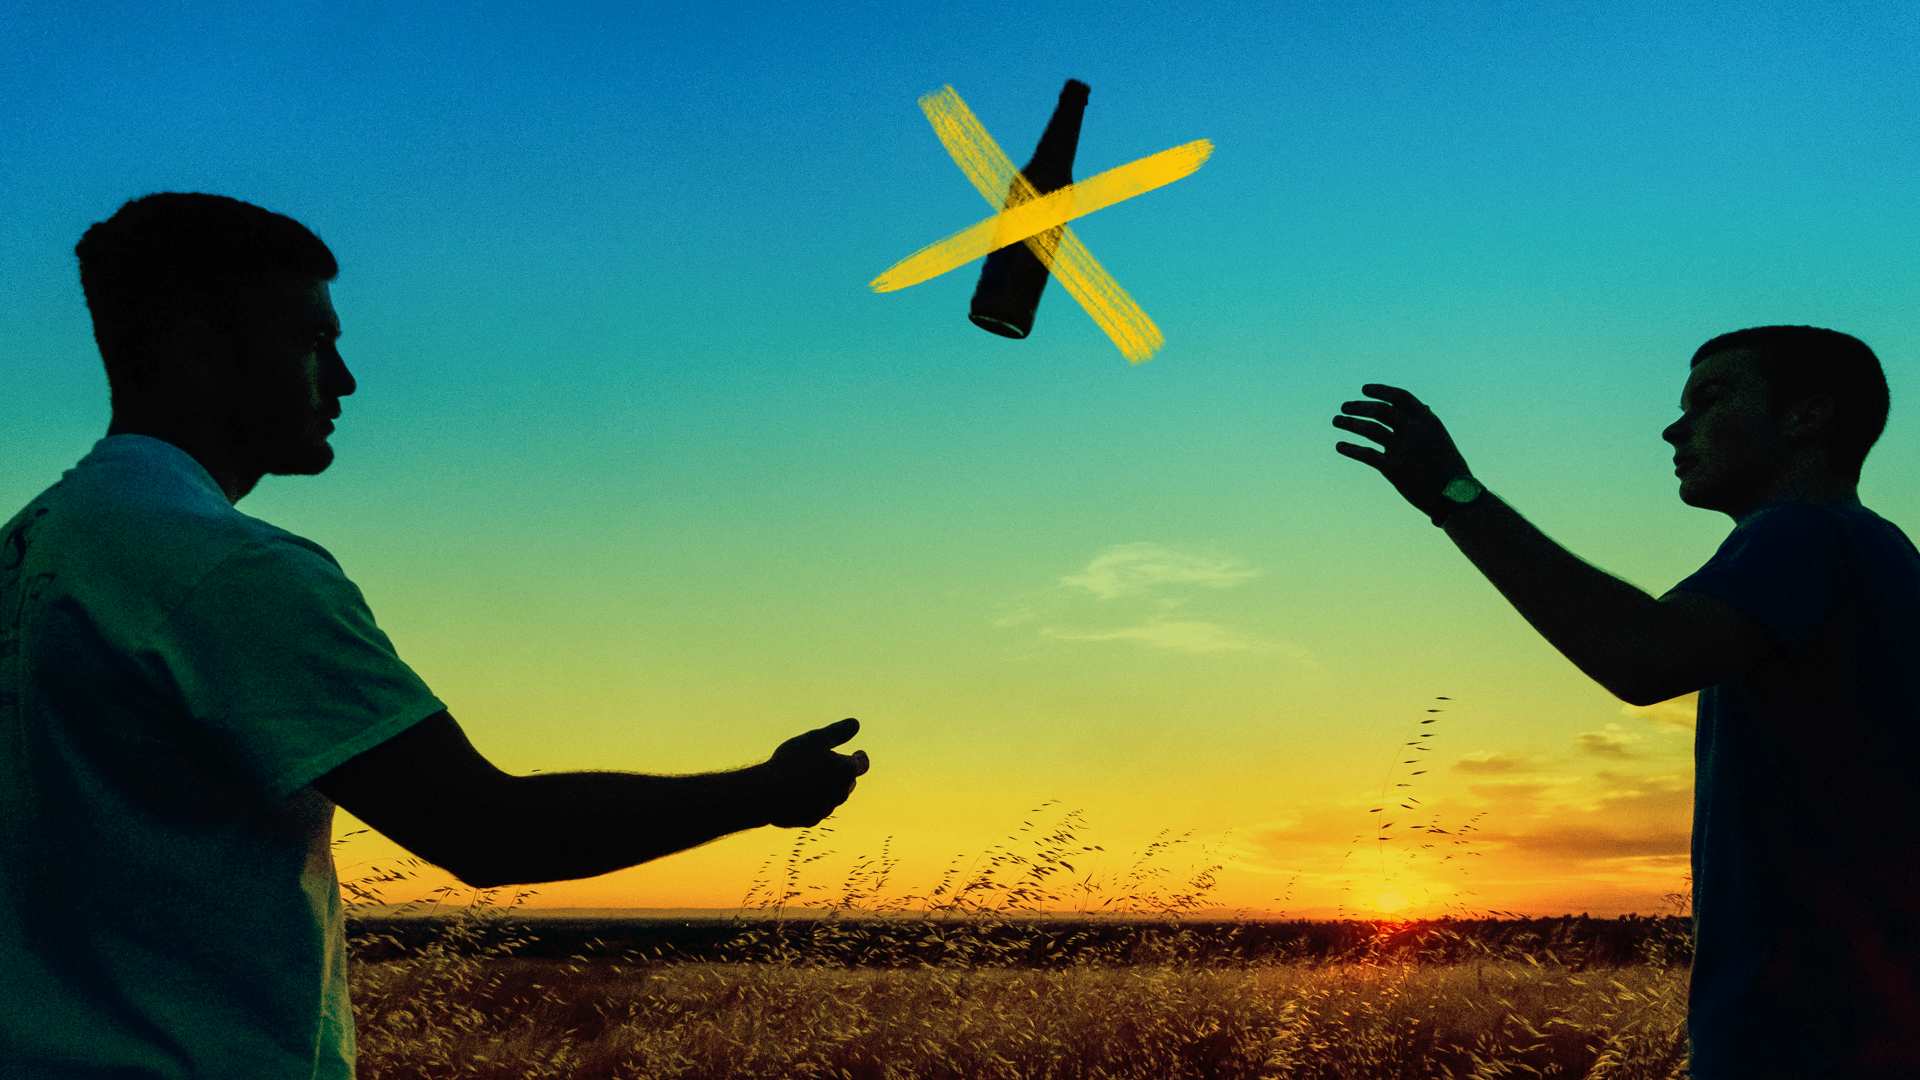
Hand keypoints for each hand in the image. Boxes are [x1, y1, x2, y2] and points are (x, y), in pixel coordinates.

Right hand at [759, 717, 869, 827]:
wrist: (768, 794)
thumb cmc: (792, 762)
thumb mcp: (815, 739)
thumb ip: (837, 732)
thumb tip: (855, 723)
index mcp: (845, 771)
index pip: (862, 764)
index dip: (860, 757)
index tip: (858, 752)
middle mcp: (841, 793)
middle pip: (848, 782)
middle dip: (842, 773)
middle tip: (829, 763)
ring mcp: (826, 808)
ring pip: (832, 796)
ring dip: (827, 787)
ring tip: (810, 777)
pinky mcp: (811, 820)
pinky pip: (815, 808)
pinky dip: (811, 800)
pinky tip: (796, 793)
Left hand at [1333, 383, 1474, 522]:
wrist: (1456, 496)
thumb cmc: (1450, 467)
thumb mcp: (1442, 439)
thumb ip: (1428, 423)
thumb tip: (1423, 406)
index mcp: (1427, 420)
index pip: (1399, 397)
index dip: (1380, 390)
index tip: (1364, 389)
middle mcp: (1414, 430)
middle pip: (1379, 410)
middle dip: (1359, 406)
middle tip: (1344, 406)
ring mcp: (1403, 449)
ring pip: (1369, 429)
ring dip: (1349, 423)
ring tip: (1336, 420)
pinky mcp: (1393, 468)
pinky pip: (1365, 454)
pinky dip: (1350, 449)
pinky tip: (1339, 446)